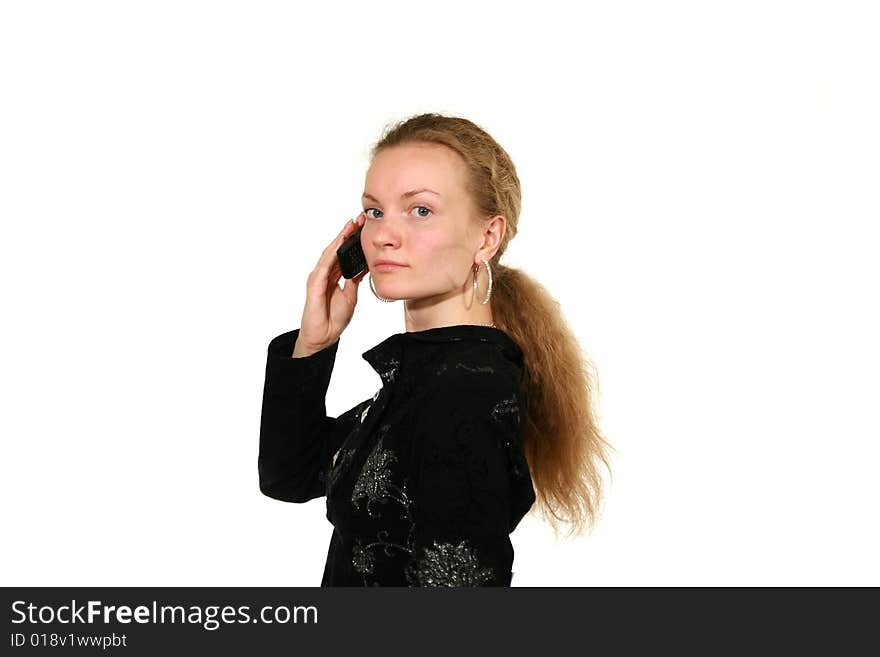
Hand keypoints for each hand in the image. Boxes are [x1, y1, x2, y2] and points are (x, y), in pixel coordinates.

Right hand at [297, 213, 367, 351]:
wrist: (323, 337)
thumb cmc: (333, 318)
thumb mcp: (350, 296)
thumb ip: (354, 281)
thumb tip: (364, 268)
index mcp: (332, 275)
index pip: (343, 253)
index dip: (352, 239)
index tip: (364, 226)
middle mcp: (323, 273)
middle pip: (336, 249)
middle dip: (347, 233)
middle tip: (360, 219)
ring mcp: (317, 278)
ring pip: (329, 254)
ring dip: (339, 239)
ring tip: (350, 226)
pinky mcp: (314, 285)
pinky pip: (324, 266)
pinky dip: (331, 255)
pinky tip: (338, 245)